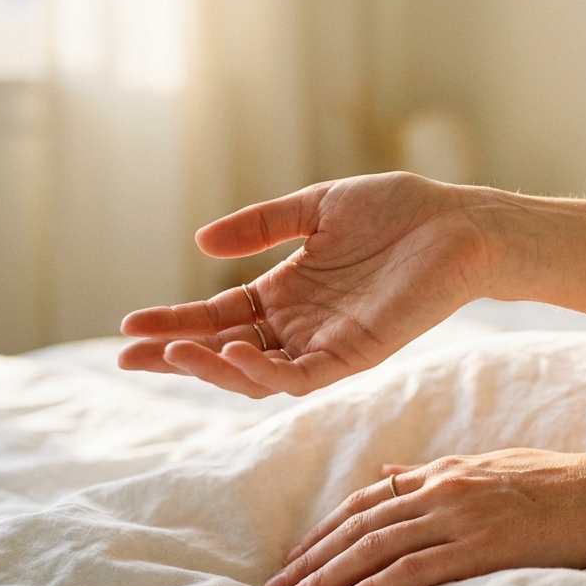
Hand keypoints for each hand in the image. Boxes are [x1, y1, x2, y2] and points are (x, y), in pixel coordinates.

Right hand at [118, 172, 497, 396]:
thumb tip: (201, 244)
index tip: (129, 326)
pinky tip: (234, 355)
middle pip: (226, 352)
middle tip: (128, 355)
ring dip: (213, 367)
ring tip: (173, 351)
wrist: (457, 223)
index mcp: (287, 293)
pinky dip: (266, 372)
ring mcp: (327, 344)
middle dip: (176, 354)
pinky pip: (303, 377)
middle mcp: (301, 326)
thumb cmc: (398, 211)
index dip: (174, 322)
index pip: (219, 318)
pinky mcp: (357, 354)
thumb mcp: (316, 208)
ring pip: (258, 375)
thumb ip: (261, 225)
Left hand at [263, 449, 585, 585]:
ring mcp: (460, 516)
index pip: (369, 499)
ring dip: (328, 575)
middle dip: (313, 556)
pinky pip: (412, 569)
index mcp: (445, 471)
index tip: (298, 554)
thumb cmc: (562, 483)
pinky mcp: (480, 546)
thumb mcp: (492, 465)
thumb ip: (437, 472)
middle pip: (360, 525)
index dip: (327, 527)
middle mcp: (443, 489)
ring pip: (375, 546)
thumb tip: (389, 473)